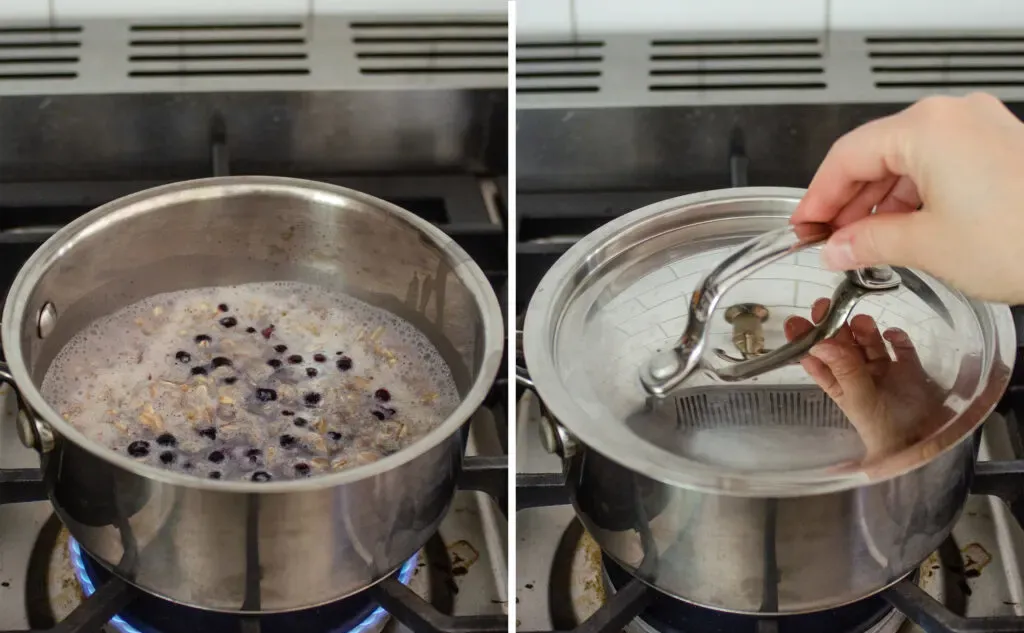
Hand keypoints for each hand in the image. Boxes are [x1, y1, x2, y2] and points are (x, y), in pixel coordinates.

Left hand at [784, 299, 948, 463]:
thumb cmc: (886, 428)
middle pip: (842, 346)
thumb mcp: (861, 400)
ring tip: (861, 321)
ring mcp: (885, 371)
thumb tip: (819, 343)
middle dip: (833, 327)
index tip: (795, 322)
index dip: (805, 341)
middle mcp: (859, 376)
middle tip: (824, 307)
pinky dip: (897, 338)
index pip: (817, 360)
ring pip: (869, 344)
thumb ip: (844, 370)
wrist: (927, 444)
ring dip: (863, 331)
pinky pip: (901, 348)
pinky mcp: (910, 369)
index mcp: (840, 386)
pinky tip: (893, 336)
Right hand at [792, 92, 1023, 304]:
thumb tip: (838, 247)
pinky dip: (915, 198)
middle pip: (877, 154)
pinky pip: (940, 167)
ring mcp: (981, 130)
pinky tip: (904, 232)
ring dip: (882, 203)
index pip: (847, 156)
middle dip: (849, 202)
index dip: (818, 197)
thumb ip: (868, 242)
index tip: (804, 226)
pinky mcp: (1001, 150)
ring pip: (908, 162)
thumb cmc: (1023, 237)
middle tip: (829, 240)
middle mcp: (953, 118)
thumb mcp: (926, 246)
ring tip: (865, 245)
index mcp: (927, 128)